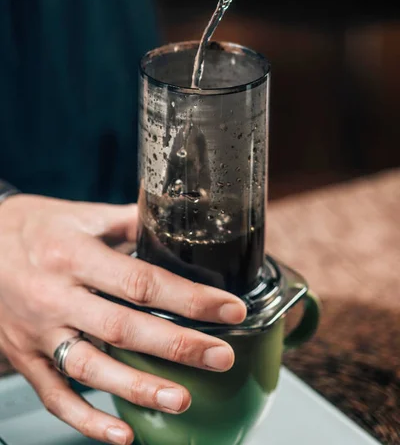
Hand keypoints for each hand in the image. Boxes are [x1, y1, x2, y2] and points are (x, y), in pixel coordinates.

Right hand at [0, 195, 245, 444]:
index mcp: (72, 255)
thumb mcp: (78, 214)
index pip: (140, 282)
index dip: (188, 298)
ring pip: (91, 369)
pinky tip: (121, 436)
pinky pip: (54, 396)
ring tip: (182, 400)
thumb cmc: (31, 226)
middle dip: (177, 346)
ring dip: (139, 388)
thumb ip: (126, 221)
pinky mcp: (23, 358)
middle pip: (122, 328)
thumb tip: (173, 224)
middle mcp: (54, 297)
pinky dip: (87, 421)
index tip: (228, 308)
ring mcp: (37, 333)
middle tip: (221, 357)